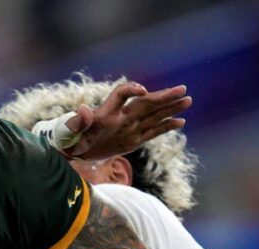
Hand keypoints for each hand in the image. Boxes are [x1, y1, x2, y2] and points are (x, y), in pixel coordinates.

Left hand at [63, 83, 191, 160]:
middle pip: (145, 103)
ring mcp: (129, 127)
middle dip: (163, 96)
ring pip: (153, 115)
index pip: (121, 95)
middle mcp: (121, 117)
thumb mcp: (70, 131)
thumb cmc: (70, 138)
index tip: (143, 91)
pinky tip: (180, 121)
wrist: (74, 149)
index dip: (131, 90)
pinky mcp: (132, 139)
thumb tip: (83, 109)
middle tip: (183, 89)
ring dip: (170, 108)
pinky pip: (152, 131)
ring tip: (188, 100)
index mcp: (106, 113)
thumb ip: (78, 121)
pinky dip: (165, 126)